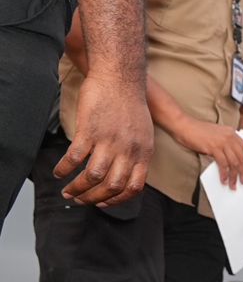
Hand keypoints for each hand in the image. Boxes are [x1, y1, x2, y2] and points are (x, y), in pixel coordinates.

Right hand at [54, 74, 151, 206]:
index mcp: (143, 153)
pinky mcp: (90, 131)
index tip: (104, 203)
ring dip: (78, 188)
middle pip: (112, 186)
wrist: (119, 78)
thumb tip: (125, 171)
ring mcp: (109, 141)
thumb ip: (136, 153)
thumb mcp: (143, 134)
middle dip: (94, 198)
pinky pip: (74, 157)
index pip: (134, 188)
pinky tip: (58, 172)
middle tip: (81, 201)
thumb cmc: (130, 104)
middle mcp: (128, 150)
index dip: (117, 200)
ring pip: (93, 176)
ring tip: (68, 191)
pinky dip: (64, 169)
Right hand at [182, 120, 242, 189]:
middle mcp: (229, 137)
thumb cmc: (197, 130)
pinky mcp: (214, 148)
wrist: (184, 125)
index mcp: (231, 132)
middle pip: (242, 157)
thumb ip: (225, 143)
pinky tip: (224, 180)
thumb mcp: (217, 134)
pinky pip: (223, 164)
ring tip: (234, 184)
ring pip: (234, 162)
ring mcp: (222, 142)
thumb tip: (231, 158)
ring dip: (235, 176)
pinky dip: (224, 174)